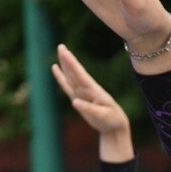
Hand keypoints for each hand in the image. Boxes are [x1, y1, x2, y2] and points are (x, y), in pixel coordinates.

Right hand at [52, 44, 132, 161]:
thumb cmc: (111, 120)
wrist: (114, 126)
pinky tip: (56, 68)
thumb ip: (89, 109)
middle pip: (75, 72)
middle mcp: (87, 89)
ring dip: (65, 64)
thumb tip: (74, 102)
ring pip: (70, 76)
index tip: (66, 53)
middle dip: (68, 60)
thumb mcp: (102, 116)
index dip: (73, 64)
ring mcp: (82, 93)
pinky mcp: (77, 98)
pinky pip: (67, 86)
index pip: (81, 75)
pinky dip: (60, 77)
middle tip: (61, 46)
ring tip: (60, 51)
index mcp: (94, 91)